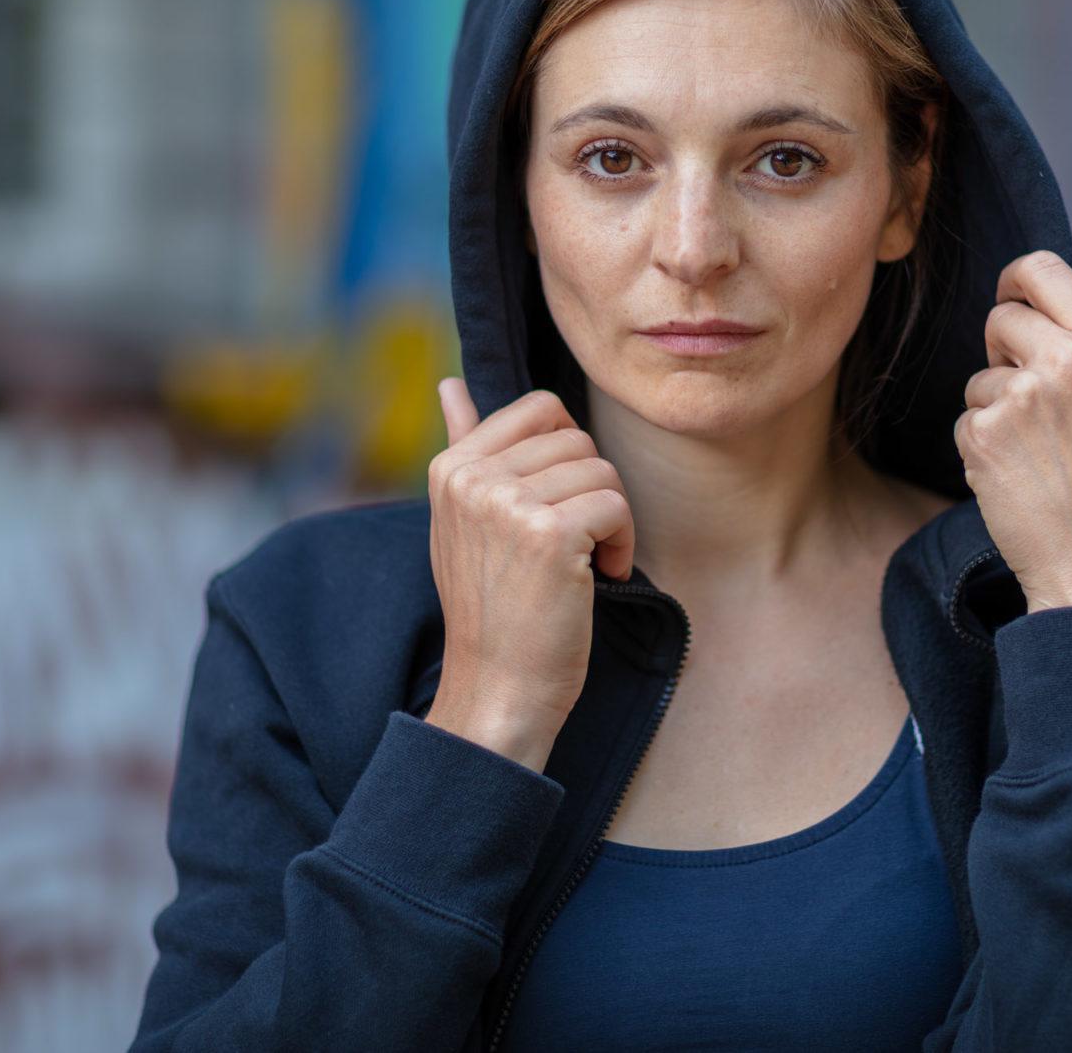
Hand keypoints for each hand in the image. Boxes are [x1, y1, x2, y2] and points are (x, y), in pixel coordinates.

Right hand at [426, 381, 636, 761]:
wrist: (498, 687)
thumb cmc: (492, 606)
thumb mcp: (462, 520)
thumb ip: (463, 446)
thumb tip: (450, 384)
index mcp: (451, 467)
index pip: (539, 408)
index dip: (568, 456)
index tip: (556, 506)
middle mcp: (471, 477)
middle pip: (577, 439)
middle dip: (591, 489)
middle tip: (574, 543)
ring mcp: (507, 503)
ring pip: (601, 470)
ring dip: (610, 519)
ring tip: (584, 564)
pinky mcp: (548, 533)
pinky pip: (615, 503)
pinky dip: (621, 542)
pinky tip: (599, 576)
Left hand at [954, 251, 1071, 611]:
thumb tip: (1036, 312)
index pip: (1043, 268)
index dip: (1015, 283)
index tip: (1009, 301)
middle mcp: (1067, 359)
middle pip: (1000, 318)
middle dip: (1002, 353)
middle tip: (1030, 403)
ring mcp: (1022, 395)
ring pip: (979, 378)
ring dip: (993, 412)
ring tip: (1038, 458)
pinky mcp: (984, 432)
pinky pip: (965, 422)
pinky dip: (981, 451)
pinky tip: (1018, 481)